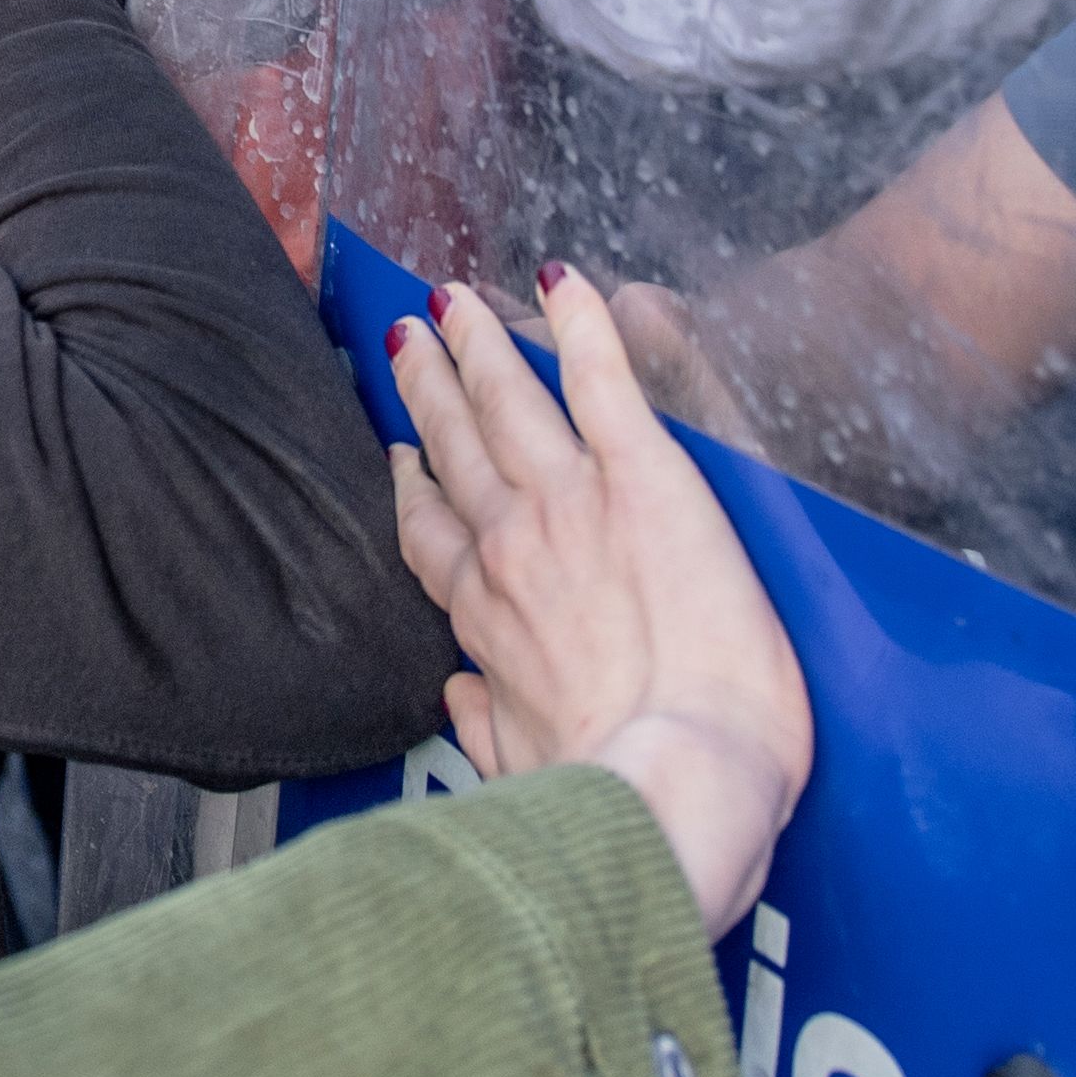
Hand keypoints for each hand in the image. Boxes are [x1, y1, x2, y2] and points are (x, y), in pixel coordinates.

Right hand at [386, 267, 811, 927]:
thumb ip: (486, 723)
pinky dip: (582, 324)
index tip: (400, 455)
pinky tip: (564, 279)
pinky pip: (604, 379)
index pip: (430, 531)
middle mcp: (510, 545)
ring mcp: (571, 501)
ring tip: (456, 299)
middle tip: (411, 336)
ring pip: (511, 400)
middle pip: (458, 446)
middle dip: (432, 385)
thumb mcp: (522, 768)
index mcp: (482, 617)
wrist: (675, 784)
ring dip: (481, 343)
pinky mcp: (644, 477)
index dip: (411, 482)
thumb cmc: (610, 797)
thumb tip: (459, 696)